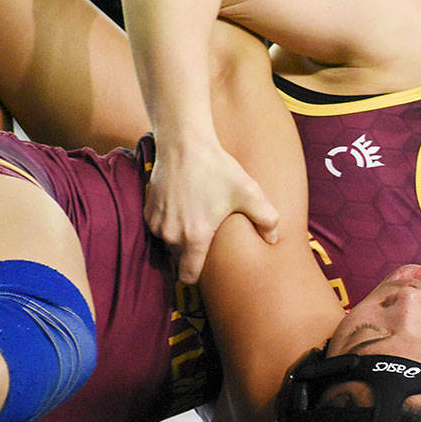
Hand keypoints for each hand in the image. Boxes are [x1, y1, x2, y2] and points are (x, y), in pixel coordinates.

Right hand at [145, 140, 279, 283]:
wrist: (184, 144)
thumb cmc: (217, 169)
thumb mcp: (249, 193)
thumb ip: (267, 220)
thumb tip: (273, 240)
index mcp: (194, 238)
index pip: (189, 277)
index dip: (198, 277)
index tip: (208, 271)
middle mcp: (170, 235)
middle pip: (180, 260)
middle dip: (192, 255)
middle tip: (208, 238)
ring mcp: (156, 223)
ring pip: (169, 244)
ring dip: (180, 238)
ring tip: (198, 220)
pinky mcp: (147, 210)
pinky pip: (160, 228)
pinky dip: (170, 224)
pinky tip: (185, 208)